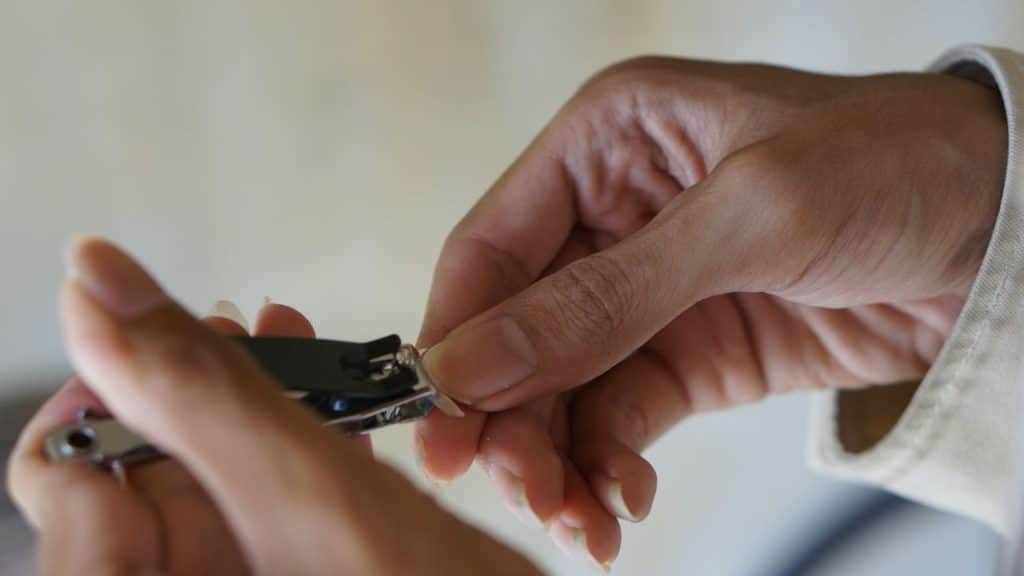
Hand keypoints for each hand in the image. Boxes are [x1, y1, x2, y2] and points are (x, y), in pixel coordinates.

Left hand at [7, 238, 538, 574]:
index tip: (155, 334)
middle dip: (198, 396)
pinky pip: (260, 518)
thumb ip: (205, 399)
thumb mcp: (320, 504)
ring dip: (253, 414)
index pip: (69, 489)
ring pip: (208, 496)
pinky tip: (328, 408)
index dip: (106, 399)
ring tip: (292, 347)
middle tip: (246, 332)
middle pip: (140, 489)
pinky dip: (292, 456)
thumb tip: (99, 286)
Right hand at [415, 57, 1007, 564]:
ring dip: (556, 459)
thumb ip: (609, 296)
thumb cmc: (893, 167)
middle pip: (519, 332)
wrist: (1007, 230)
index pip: (492, 248)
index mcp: (606, 144)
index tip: (439, 419)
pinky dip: (610, 469)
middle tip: (513, 487)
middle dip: (509, 416)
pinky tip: (619, 506)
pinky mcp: (688, 354)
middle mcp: (611, 217)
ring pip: (564, 389)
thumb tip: (476, 362)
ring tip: (576, 519)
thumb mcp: (750, 215)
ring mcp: (647, 293)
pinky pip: (621, 419)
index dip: (458, 336)